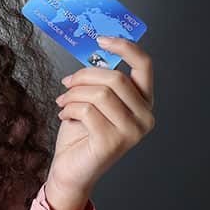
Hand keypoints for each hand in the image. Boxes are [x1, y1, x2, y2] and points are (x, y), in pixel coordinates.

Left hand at [46, 36, 155, 203]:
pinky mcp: (113, 143)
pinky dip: (69, 109)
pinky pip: (86, 111)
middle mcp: (145, 117)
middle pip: (116, 78)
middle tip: (67, 83)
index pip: (145, 65)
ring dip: (73, 94)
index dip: (125, 47)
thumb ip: (100, 81)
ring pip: (99, 93)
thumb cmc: (81, 134)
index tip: (100, 39)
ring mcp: (132, 132)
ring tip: (64, 102)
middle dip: (84, 75)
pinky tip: (65, 116)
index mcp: (143, 102)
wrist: (71, 169)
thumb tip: (92, 53)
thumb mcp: (93, 100)